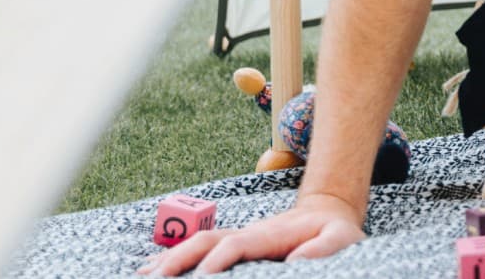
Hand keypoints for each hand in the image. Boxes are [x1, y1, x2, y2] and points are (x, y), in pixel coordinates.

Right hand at [137, 192, 364, 274]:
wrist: (328, 212)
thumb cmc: (335, 230)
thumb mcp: (341, 238)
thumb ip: (324, 247)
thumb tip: (298, 260)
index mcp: (269, 234)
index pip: (237, 244)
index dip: (219, 258)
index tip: (203, 275)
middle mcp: (246, 234)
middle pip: (206, 241)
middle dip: (180, 258)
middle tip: (154, 278)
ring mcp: (237, 238)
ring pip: (196, 244)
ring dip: (170, 259)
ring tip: (142, 275)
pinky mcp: (233, 246)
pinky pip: (199, 251)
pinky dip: (174, 259)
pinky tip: (153, 270)